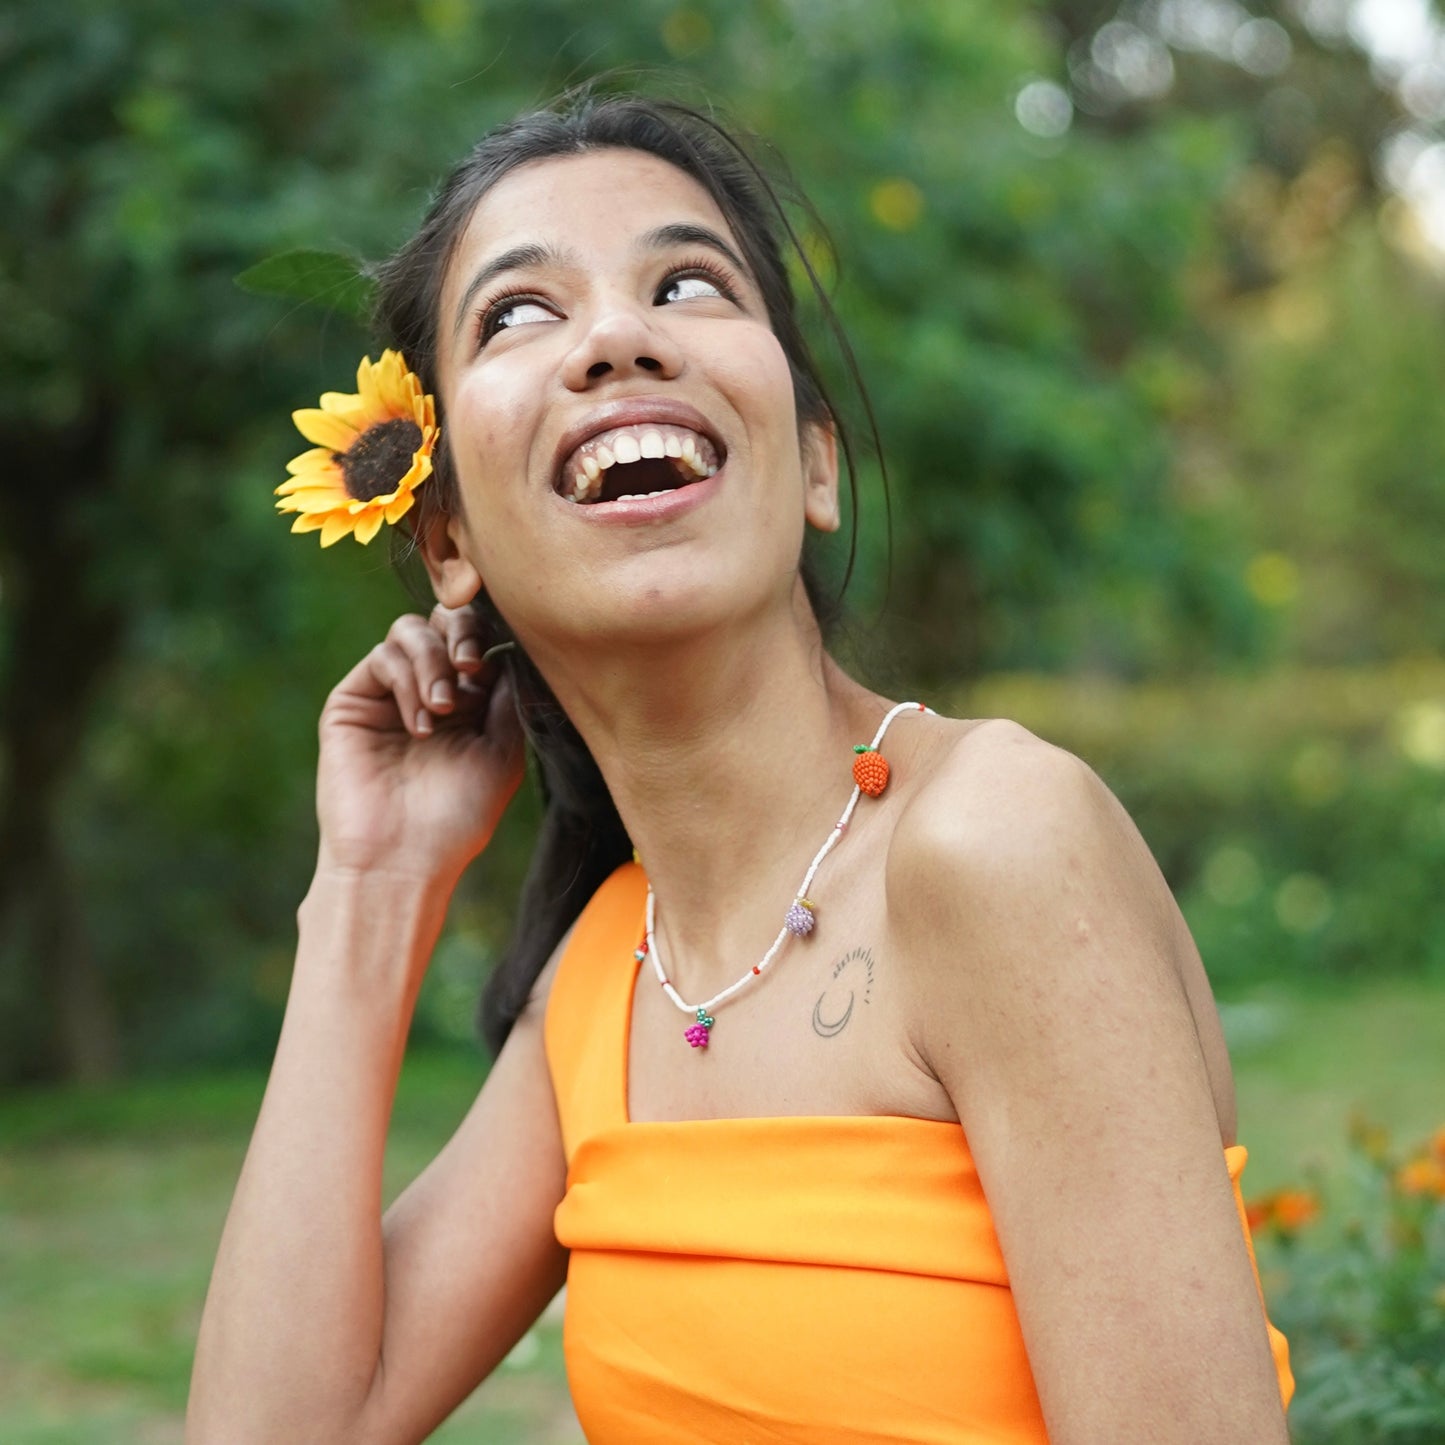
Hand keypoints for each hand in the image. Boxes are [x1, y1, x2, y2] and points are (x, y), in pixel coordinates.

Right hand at [314, 605, 524, 885]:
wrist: (403, 858)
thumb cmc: (458, 816)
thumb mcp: (502, 751)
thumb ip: (506, 695)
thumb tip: (511, 644)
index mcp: (469, 702)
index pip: (479, 640)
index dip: (490, 634)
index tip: (494, 663)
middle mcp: (428, 690)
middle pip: (443, 621)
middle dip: (462, 631)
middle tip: (471, 665)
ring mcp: (388, 694)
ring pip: (410, 632)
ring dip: (434, 661)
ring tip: (444, 708)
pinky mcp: (352, 702)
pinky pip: (381, 658)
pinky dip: (407, 680)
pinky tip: (420, 724)